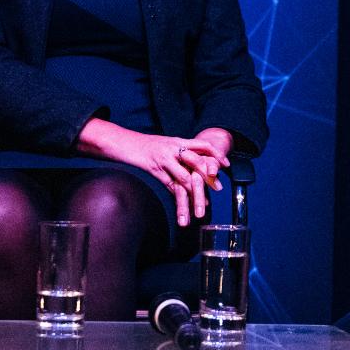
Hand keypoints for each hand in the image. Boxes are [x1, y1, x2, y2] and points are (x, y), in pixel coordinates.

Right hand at [78, 120, 227, 226]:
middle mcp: (173, 149)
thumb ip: (179, 153)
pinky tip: (184, 208)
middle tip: (217, 188)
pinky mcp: (155, 171)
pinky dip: (178, 198)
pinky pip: (170, 186)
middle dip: (208, 176)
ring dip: (195, 193)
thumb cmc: (145, 145)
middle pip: (196, 162)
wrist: (124, 142)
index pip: (202, 145)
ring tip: (202, 206)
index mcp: (178, 141)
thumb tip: (193, 165)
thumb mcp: (165, 144)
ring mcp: (164, 160)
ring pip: (184, 178)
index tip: (226, 165)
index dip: (216, 154)